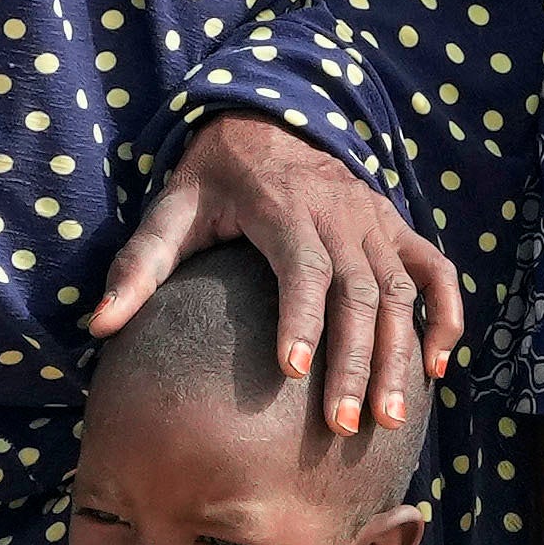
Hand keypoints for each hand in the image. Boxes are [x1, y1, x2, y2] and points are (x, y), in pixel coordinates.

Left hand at [88, 109, 460, 449]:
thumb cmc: (212, 179)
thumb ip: (139, 267)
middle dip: (355, 362)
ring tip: (388, 419)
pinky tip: (438, 368)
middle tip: (344, 425)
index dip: (301, 319)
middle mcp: (339, 213)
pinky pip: (435, 271)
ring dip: (398, 355)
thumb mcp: (169, 211)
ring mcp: (374, 220)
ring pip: (399, 292)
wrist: (267, 119)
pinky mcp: (395, 227)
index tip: (292, 373)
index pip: (302, 267)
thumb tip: (98, 325)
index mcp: (283, 207)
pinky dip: (445, 316)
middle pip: (358, 292)